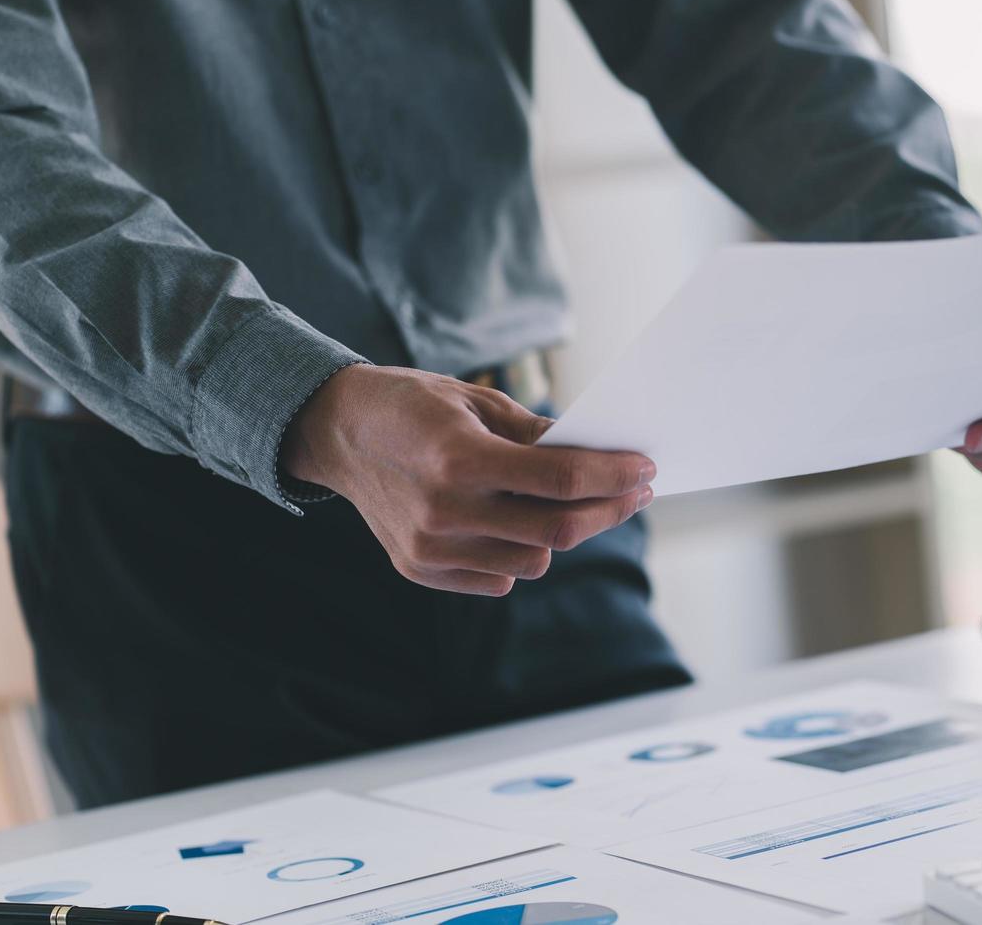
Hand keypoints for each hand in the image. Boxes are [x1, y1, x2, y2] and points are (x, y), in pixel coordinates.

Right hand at [281, 364, 654, 594]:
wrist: (336, 432)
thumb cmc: (414, 406)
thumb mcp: (477, 401)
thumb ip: (537, 436)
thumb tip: (598, 460)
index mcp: (460, 459)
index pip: (561, 480)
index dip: (614, 476)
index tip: (645, 469)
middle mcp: (444, 512)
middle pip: (556, 531)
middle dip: (609, 511)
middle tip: (636, 492)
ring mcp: (431, 549)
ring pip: (533, 564)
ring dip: (563, 536)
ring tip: (576, 506)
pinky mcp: (420, 570)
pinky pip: (498, 579)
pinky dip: (519, 555)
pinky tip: (520, 525)